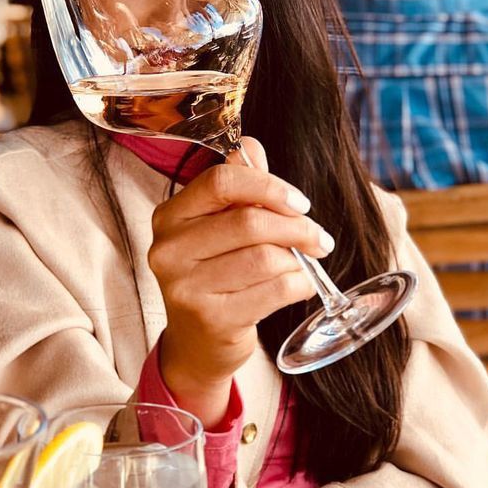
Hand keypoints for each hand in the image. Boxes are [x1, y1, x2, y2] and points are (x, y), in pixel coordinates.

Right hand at [148, 137, 334, 426]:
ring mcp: (185, 286)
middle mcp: (168, 249)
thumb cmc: (215, 273)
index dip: (268, 186)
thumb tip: (250, 145)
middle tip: (319, 238)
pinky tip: (299, 285)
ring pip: (265, 258)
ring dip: (298, 260)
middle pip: (249, 221)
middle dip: (297, 227)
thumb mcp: (219, 226)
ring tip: (305, 264)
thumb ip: (237, 185)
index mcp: (169, 216)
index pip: (221, 181)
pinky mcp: (210, 318)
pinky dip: (298, 285)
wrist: (197, 341)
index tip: (299, 202)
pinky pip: (274, 291)